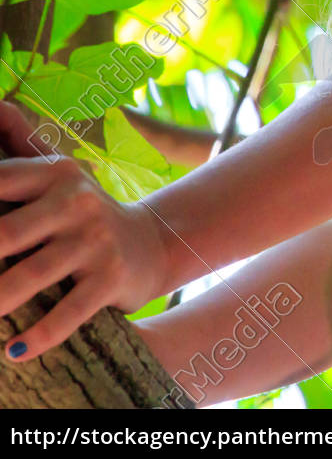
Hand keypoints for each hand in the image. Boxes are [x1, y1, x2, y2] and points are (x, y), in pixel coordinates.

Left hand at [0, 100, 170, 361]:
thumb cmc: (83, 213)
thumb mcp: (59, 177)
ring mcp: (96, 241)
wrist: (152, 243)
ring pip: (31, 278)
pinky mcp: (111, 278)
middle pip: (5, 236)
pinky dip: (38, 336)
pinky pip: (68, 312)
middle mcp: (77, 202)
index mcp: (56, 174)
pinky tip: (13, 352)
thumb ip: (22, 145)